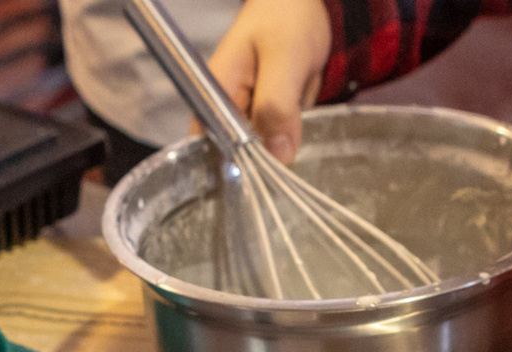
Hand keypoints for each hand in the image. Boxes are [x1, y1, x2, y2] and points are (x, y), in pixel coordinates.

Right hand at [207, 0, 331, 163]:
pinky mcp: (264, 114)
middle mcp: (223, 108)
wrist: (301, 1)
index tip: (266, 175)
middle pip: (238, 154)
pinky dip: (293, 128)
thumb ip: (277, 106)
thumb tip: (278, 156)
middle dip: (268, 154)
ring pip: (262, 149)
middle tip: (291, 129)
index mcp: (213, 94)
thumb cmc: (285, 17)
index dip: (235, 168)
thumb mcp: (284, 59)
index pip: (210, 147)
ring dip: (285, 140)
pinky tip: (299, 108)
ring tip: (295, 106)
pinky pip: (279, 135)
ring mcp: (244, 112)